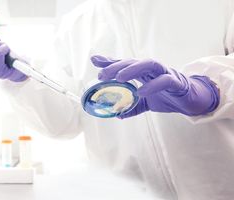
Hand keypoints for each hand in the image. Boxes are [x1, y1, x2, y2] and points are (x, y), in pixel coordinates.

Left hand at [91, 55, 219, 118]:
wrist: (192, 101)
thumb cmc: (168, 96)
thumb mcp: (146, 102)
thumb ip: (132, 105)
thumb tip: (116, 114)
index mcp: (144, 72)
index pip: (125, 64)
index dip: (110, 62)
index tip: (95, 61)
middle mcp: (153, 70)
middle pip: (133, 62)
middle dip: (116, 66)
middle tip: (102, 75)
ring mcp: (165, 73)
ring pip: (149, 64)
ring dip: (132, 69)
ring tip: (119, 78)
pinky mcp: (177, 82)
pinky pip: (165, 80)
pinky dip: (153, 85)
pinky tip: (141, 91)